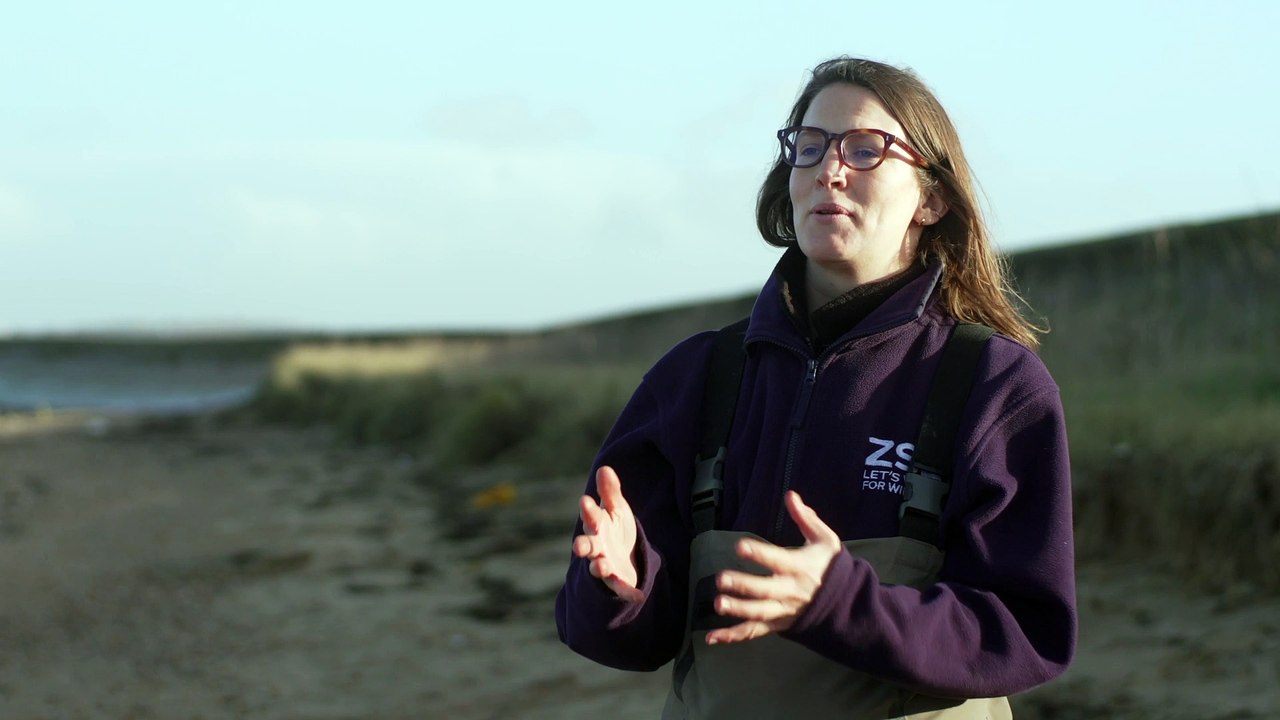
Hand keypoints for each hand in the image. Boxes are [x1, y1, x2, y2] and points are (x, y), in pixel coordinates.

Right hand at [572, 466, 642, 602]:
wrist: (625, 555)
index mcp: (597, 525)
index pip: (591, 517)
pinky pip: (618, 586)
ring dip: (598, 567)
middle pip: (587, 545)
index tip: (585, 501)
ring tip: (600, 565)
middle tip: (577, 546)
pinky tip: (636, 593)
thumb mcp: (617, 509)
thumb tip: (604, 469)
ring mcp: (604, 564)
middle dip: (582, 545)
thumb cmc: (616, 528)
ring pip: (597, 567)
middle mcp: (597, 546)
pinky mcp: (616, 580)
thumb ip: (610, 492)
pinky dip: (624, 589)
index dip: (588, 510)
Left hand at [706, 491, 840, 644]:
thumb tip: (790, 495)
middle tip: (721, 579)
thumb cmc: (830, 565)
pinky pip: (755, 632)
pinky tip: (712, 638)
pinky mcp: (778, 625)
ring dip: (738, 610)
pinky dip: (733, 636)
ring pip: (760, 613)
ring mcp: (784, 611)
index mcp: (800, 567)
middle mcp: (791, 592)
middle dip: (744, 586)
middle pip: (766, 590)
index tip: (740, 546)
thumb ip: (806, 518)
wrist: (845, 602)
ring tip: (718, 604)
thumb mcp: (825, 539)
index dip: (759, 553)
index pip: (778, 560)